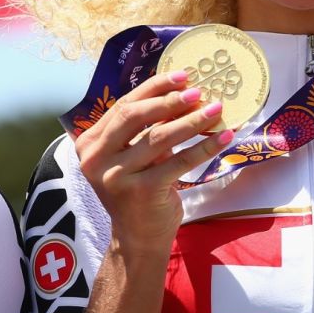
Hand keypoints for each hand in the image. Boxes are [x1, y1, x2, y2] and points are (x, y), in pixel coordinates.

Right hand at [75, 70, 234, 253]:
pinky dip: (204, 147)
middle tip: (198, 91)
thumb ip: (145, 128)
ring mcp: (116, 176)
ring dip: (191, 121)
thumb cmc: (139, 190)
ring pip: (159, 138)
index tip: (182, 75)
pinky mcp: (140, 192)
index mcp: (90, 143)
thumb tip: (182, 91)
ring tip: (215, 108)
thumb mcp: (134, 156)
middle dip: (169, 100)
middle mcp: (95, 159)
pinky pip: (178, 162)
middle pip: (135, 116)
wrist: (138, 237)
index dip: (154, 87)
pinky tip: (223, 137)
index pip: (123, 105)